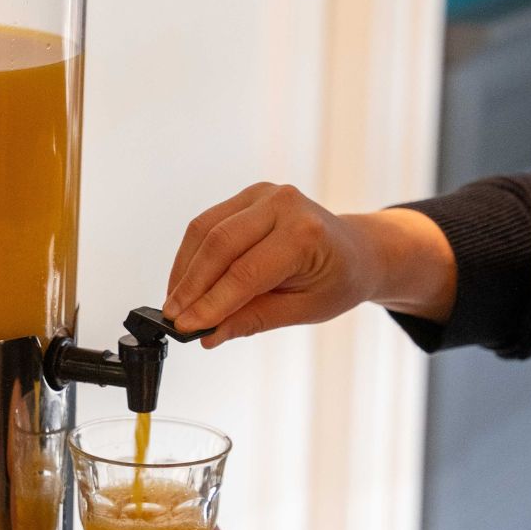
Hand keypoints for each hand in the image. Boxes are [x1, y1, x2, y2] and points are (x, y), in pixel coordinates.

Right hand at [162, 183, 456, 346]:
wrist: (357, 251)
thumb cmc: (336, 281)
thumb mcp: (302, 310)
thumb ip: (253, 319)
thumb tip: (209, 334)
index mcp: (306, 234)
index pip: (245, 272)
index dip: (211, 303)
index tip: (185, 328)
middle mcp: (283, 204)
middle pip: (219, 244)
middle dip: (190, 286)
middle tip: (173, 319)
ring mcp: (262, 195)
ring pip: (204, 231)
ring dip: (184, 271)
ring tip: (175, 305)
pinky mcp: (246, 197)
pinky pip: (207, 225)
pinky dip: (191, 256)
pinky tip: (184, 284)